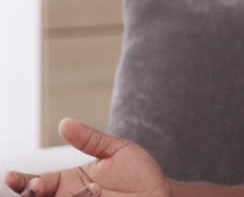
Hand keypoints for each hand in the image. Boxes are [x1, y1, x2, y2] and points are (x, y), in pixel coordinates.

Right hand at [3, 119, 170, 196]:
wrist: (161, 192)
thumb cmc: (138, 172)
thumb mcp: (117, 150)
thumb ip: (91, 139)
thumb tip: (65, 123)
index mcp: (68, 181)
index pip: (37, 183)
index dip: (22, 181)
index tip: (11, 176)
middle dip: (33, 193)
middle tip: (39, 185)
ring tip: (91, 190)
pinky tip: (91, 196)